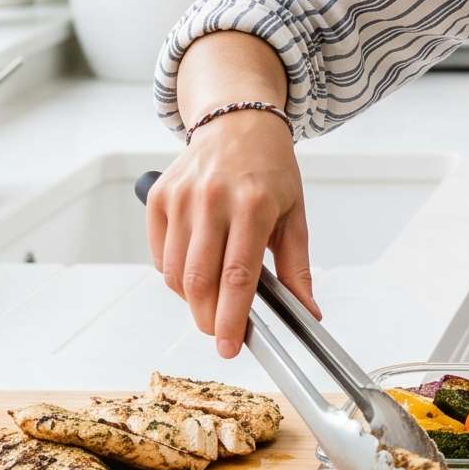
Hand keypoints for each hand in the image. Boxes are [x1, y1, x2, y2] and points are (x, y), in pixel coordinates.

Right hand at [145, 109, 315, 359]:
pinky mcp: (159, 197)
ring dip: (192, 299)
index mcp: (255, 204)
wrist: (237, 124)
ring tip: (211, 297)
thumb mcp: (295, 215)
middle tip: (218, 332)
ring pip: (175, 273)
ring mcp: (182, 197)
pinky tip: (195, 269)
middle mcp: (214, 199)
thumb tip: (309, 314)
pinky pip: (159, 255)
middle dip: (207, 318)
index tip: (230, 346)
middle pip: (201, 280)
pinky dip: (174, 275)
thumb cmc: (270, 171)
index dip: (231, 317)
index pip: (238, 276)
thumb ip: (297, 269)